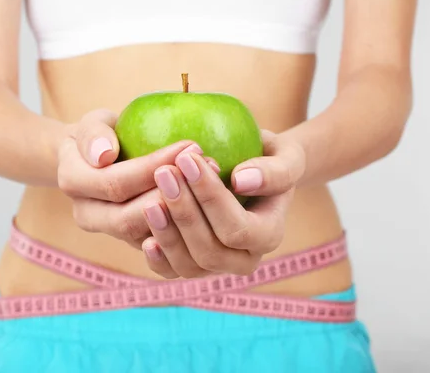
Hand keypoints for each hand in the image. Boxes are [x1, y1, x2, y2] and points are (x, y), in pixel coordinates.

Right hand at [57, 109, 203, 248]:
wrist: (98, 160)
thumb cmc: (101, 135)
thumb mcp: (92, 123)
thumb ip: (93, 133)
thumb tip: (104, 154)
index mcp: (73, 183)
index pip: (115, 182)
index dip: (153, 168)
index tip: (189, 146)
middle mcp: (87, 215)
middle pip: (129, 219)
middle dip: (172, 196)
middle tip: (210, 168)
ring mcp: (112, 233)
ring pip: (148, 236)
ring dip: (184, 212)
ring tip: (216, 181)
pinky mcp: (136, 242)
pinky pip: (163, 246)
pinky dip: (188, 227)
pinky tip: (213, 203)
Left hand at [141, 130, 305, 277]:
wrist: (253, 174)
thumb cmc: (269, 159)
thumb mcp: (285, 156)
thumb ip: (275, 171)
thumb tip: (241, 180)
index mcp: (268, 235)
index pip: (237, 227)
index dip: (211, 197)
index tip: (187, 159)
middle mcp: (244, 259)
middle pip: (211, 252)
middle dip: (185, 214)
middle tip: (164, 173)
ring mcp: (217, 267)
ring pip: (189, 267)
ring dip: (167, 235)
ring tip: (150, 201)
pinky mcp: (192, 265)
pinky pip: (172, 273)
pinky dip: (158, 259)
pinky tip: (144, 238)